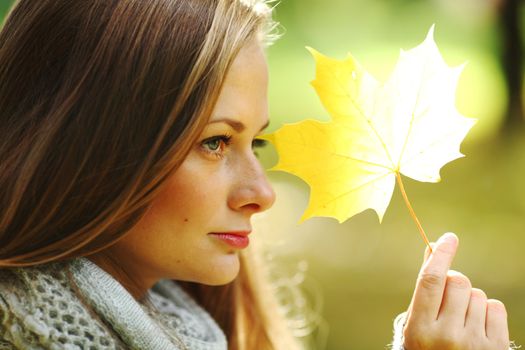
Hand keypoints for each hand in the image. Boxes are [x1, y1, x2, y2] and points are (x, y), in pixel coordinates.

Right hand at [403, 232, 508, 349]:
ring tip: (462, 319)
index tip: (449, 238)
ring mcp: (473, 343)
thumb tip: (432, 249)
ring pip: (478, 294)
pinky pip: (496, 307)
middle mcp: (447, 336)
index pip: (432, 281)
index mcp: (421, 328)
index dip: (441, 255)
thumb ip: (425, 288)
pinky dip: (487, 311)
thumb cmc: (429, 345)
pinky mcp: (495, 348)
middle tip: (448, 298)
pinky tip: (478, 325)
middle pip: (458, 281)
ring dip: (470, 300)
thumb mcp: (418, 321)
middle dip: (454, 281)